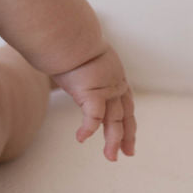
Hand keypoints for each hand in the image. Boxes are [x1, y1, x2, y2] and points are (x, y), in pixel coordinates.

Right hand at [49, 43, 136, 161]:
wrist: (69, 34)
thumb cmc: (70, 42)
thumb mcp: (81, 56)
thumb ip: (79, 64)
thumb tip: (63, 59)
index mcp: (115, 78)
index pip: (126, 104)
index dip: (128, 122)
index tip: (129, 137)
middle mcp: (115, 86)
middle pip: (125, 116)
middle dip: (127, 136)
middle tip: (127, 154)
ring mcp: (106, 90)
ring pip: (114, 122)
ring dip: (113, 141)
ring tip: (111, 157)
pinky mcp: (94, 94)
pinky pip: (93, 118)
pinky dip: (88, 130)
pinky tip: (80, 138)